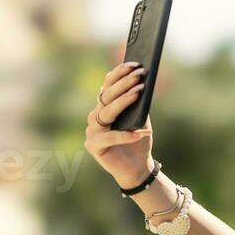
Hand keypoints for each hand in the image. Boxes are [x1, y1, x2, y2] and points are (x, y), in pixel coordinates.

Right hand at [84, 62, 155, 186]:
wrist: (138, 169)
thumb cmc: (139, 143)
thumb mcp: (141, 119)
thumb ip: (138, 103)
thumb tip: (142, 82)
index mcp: (104, 107)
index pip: (108, 85)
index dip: (119, 74)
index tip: (135, 65)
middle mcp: (95, 116)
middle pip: (107, 96)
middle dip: (124, 84)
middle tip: (138, 75)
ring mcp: (92, 131)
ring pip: (106, 113)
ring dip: (123, 102)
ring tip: (139, 93)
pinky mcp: (93, 146)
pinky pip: (110, 137)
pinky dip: (126, 135)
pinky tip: (141, 132)